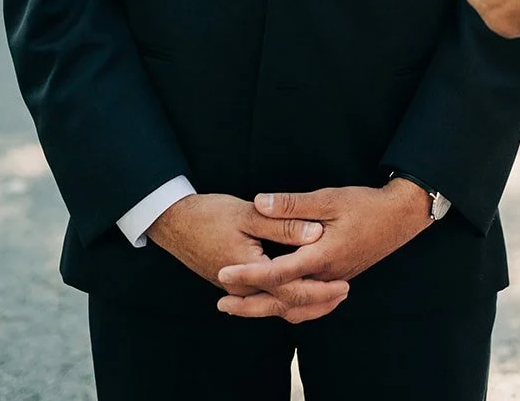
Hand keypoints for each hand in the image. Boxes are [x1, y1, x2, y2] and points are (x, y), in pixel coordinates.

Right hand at [147, 193, 347, 320]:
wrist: (175, 222)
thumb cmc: (209, 215)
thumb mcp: (248, 214)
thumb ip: (282, 224)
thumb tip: (316, 233)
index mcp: (248, 273)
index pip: (291, 289)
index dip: (320, 288)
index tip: (343, 283)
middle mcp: (242, 289)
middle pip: (286, 304)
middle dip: (317, 302)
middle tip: (344, 292)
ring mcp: (237, 289)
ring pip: (275, 304)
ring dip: (303, 302)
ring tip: (330, 294)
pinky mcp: (236, 283)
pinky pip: (266, 297)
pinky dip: (286, 296)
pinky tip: (300, 285)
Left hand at [216, 181, 429, 320]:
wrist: (399, 217)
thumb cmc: (365, 204)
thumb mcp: (328, 198)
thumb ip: (292, 205)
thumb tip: (259, 202)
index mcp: (321, 256)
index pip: (277, 273)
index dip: (247, 274)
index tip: (223, 273)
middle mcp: (326, 276)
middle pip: (282, 300)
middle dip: (250, 304)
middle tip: (222, 303)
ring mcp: (333, 282)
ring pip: (296, 307)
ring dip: (267, 308)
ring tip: (242, 307)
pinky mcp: (338, 280)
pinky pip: (310, 306)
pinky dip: (291, 309)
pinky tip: (280, 304)